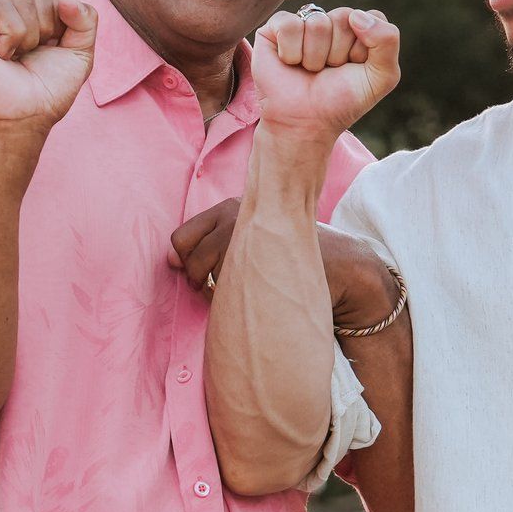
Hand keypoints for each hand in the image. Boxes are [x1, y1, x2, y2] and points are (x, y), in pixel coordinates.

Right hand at [0, 0, 96, 130]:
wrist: (25, 117)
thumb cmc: (49, 89)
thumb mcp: (81, 52)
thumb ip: (87, 19)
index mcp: (27, 12)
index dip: (60, 17)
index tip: (50, 46)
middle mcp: (3, 11)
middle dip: (47, 23)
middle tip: (33, 52)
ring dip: (30, 34)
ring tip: (16, 57)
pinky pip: (0, 8)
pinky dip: (12, 36)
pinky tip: (2, 56)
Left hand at [170, 199, 400, 327]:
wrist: (343, 267)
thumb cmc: (295, 258)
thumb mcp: (253, 242)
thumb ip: (212, 247)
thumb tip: (169, 260)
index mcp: (231, 208)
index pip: (180, 238)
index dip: (187, 263)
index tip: (205, 279)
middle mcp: (235, 214)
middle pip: (190, 260)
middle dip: (200, 283)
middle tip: (227, 293)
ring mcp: (248, 234)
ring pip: (207, 276)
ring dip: (218, 296)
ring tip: (247, 297)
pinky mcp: (259, 257)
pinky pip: (226, 289)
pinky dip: (232, 303)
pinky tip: (255, 301)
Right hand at [250, 6, 399, 141]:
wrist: (305, 123)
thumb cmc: (342, 101)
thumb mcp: (382, 77)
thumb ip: (388, 40)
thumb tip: (355, 15)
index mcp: (360, 29)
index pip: (372, 18)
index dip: (364, 50)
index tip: (355, 69)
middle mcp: (332, 21)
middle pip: (344, 17)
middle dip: (338, 53)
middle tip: (328, 72)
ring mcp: (305, 22)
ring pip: (317, 23)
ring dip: (315, 57)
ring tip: (310, 70)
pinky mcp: (276, 27)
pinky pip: (290, 25)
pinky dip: (291, 52)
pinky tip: (290, 63)